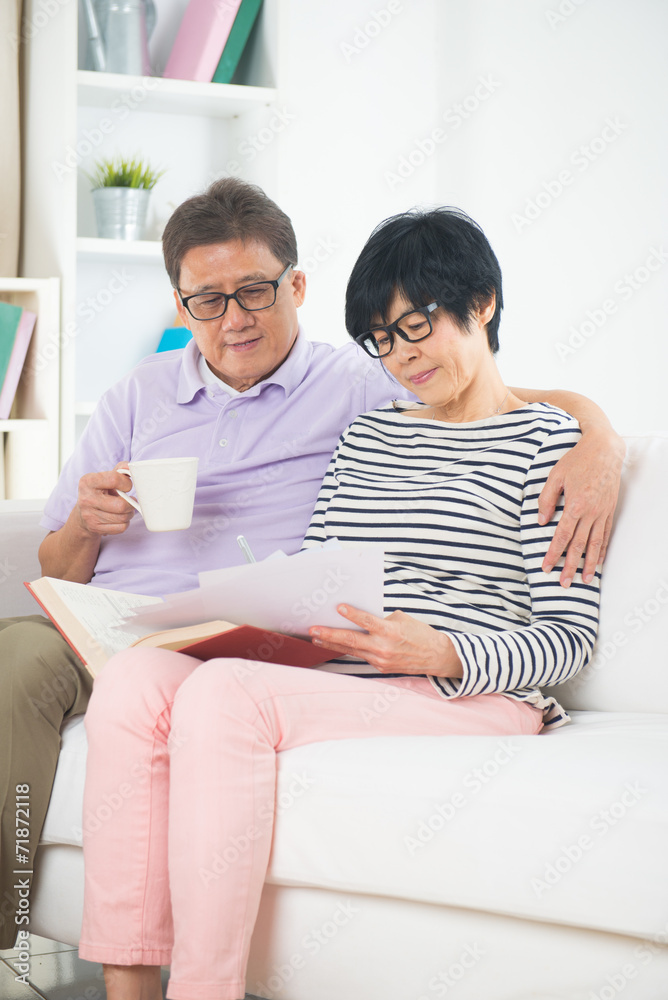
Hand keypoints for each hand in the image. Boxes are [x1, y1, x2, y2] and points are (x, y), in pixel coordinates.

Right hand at [75, 463, 136, 536]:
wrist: (83, 513)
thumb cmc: (100, 492)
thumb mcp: (106, 478)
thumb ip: (120, 470)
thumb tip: (130, 467)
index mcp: (88, 481)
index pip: (114, 479)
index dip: (126, 483)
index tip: (126, 486)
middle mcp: (86, 498)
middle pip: (121, 505)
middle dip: (130, 504)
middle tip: (129, 501)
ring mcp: (89, 515)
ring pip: (123, 518)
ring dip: (129, 513)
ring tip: (125, 509)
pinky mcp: (94, 527)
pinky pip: (120, 527)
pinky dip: (124, 523)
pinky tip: (119, 518)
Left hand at [310, 605, 462, 677]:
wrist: (436, 656)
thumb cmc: (420, 633)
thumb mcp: (402, 619)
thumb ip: (381, 619)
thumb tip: (362, 618)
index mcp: (391, 631)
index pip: (367, 621)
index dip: (352, 614)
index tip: (338, 607)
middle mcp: (383, 647)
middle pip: (352, 640)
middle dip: (330, 634)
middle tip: (313, 629)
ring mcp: (380, 659)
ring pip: (351, 650)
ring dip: (332, 643)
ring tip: (316, 637)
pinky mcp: (380, 666)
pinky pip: (361, 655)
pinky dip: (348, 649)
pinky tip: (335, 644)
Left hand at [538, 428, 624, 586]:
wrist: (604, 449)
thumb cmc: (577, 460)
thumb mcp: (555, 476)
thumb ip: (547, 500)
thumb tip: (541, 521)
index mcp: (575, 505)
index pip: (562, 536)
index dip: (554, 554)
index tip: (546, 568)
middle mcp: (590, 513)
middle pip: (579, 546)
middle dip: (570, 566)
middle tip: (563, 584)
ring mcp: (602, 512)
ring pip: (595, 544)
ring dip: (590, 564)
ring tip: (585, 580)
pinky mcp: (609, 510)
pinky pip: (606, 534)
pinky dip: (602, 550)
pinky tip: (599, 561)